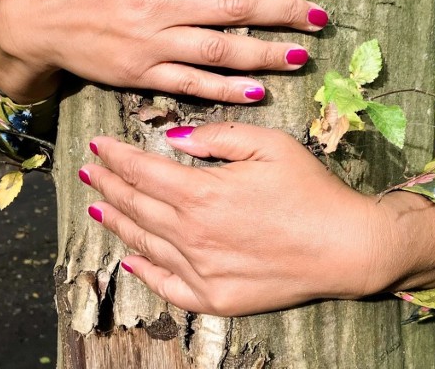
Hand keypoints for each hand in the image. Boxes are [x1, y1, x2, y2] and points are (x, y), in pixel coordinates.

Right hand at [0, 0, 325, 103]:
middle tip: (320, 18)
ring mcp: (153, 42)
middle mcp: (162, 2)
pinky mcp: (143, 74)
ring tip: (302, 55)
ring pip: (221, 49)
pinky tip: (258, 90)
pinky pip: (192, 84)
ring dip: (266, 54)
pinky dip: (226, 89)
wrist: (35, 19)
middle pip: (235, 5)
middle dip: (284, 11)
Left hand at [79, 123, 434, 315]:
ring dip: (118, 221)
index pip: (142, 170)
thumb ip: (217, 136)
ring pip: (144, 242)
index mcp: (201, 193)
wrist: (345, 247)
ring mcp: (200, 271)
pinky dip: (144, 271)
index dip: (116, 156)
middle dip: (108, 185)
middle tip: (89, 172)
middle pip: (136, 205)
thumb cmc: (310, 191)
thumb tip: (175, 139)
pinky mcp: (215, 298)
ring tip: (99, 208)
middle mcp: (191, 234)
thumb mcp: (269, 145)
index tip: (97, 146)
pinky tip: (131, 260)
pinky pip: (167, 285)